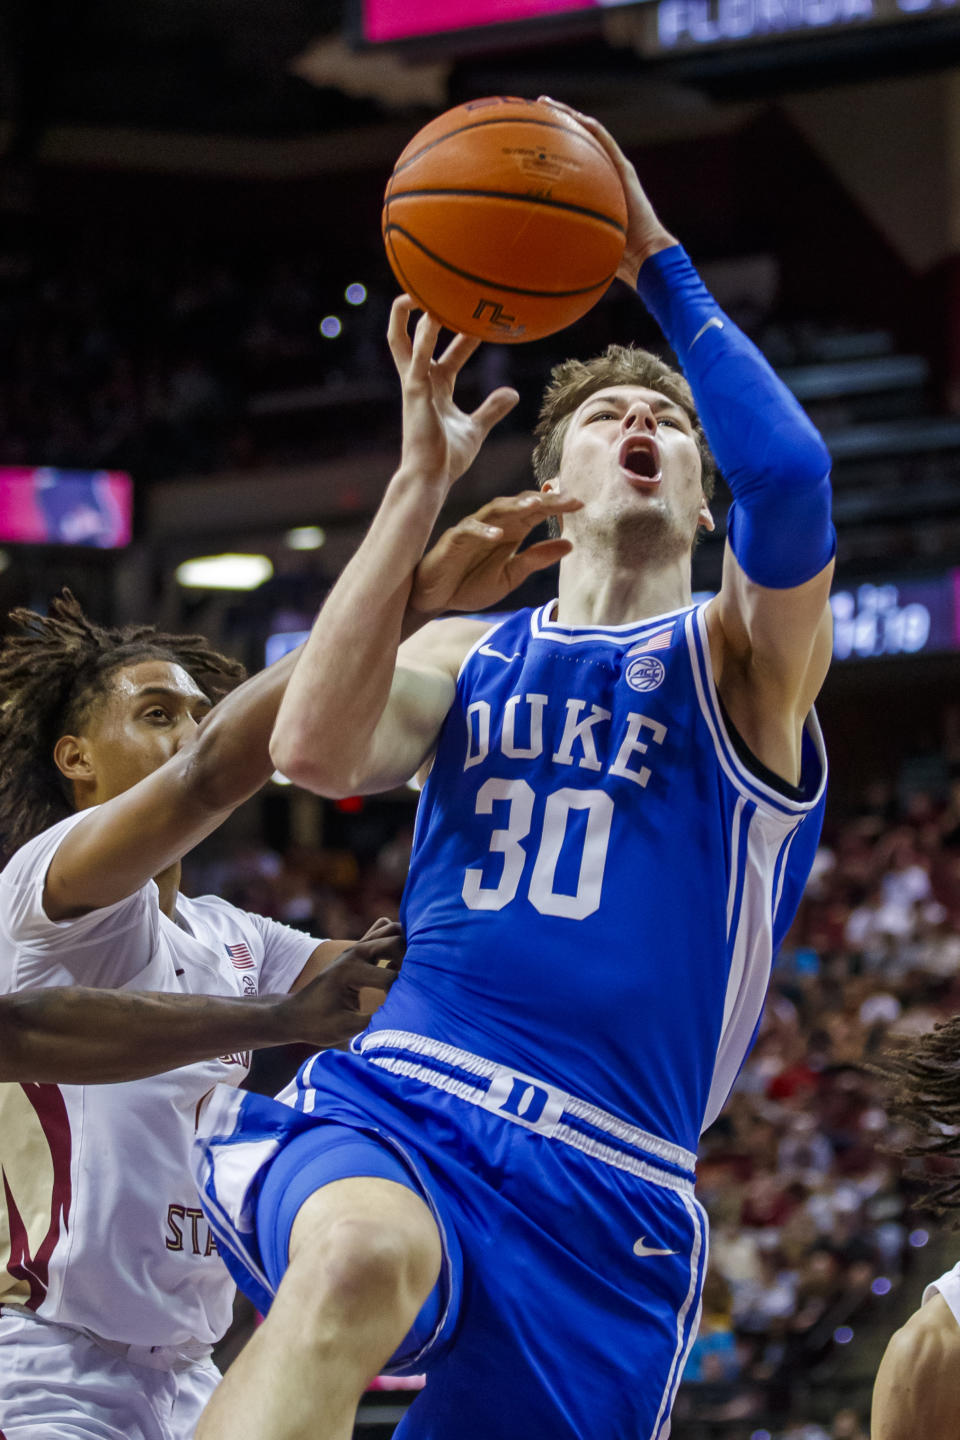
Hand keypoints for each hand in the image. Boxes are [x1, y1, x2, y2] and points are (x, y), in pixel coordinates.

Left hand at [279, 918, 403, 1047]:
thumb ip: (375, 1021)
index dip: (405, 994)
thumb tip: (404, 1018)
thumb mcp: (345, 1028)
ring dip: (406, 946)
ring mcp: (356, 947)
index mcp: (350, 971)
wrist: (295, 1014)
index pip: (392, 977)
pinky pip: (383, 930)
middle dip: (413, 962)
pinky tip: (399, 962)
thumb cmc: (317, 1024)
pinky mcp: (358, 948)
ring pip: (392, 929)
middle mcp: (355, 953)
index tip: (410, 1008)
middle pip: (397, 942)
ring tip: (411, 971)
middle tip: (419, 984)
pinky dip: (396, 939)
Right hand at [387, 296, 518, 491]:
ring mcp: (415, 386)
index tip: (481, 317)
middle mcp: (421, 381)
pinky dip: (423, 337)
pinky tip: (430, 316)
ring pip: (406, 341)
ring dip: (411, 314)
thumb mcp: (476, 428)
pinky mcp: (414, 393)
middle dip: (417, 313)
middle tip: (433, 287)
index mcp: (435, 388)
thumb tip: (513, 392)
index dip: (464, 334)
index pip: (449, 352)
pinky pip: (417, 359)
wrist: (432, 478)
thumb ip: (492, 409)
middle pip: (413, 339)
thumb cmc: (448, 458)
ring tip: (421, 289)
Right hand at [408, 491, 582, 614]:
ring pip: (496, 509)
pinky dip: (483, 531)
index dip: (558, 507)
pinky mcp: (453, 540)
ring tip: (536, 505)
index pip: (538, 513)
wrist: (435, 599)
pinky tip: (498, 534)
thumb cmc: (469, 585)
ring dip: (516, 506)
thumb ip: (536, 560)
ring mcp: (473, 530)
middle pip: (522, 505)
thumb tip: (570, 545)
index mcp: (511, 532)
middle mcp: (495, 525)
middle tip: (568, 498)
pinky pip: (468, 530)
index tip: (581, 504)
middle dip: (545, 500)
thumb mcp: (510, 576)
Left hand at [539, 97, 677, 287]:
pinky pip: (604, 140)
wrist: (644, 255)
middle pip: (576, 142)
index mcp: (593, 189)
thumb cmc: (612, 259)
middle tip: (529, 113)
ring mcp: (615, 168)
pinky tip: (570, 116)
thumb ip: (556, 240)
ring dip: (567, 116)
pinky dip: (587, 126)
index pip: (568, 162)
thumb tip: (523, 253)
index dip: (547, 149)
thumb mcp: (576, 246)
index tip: (524, 140)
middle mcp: (603, 174)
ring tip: (544, 104)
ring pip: (588, 133)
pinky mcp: (624, 168)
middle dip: (553, 125)